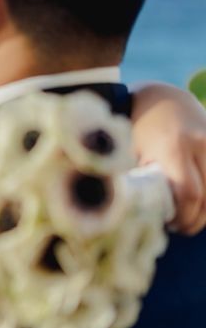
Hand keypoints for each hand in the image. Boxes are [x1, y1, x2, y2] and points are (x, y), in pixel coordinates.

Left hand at [131, 82, 205, 234]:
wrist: (162, 100)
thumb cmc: (137, 129)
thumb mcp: (129, 150)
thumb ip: (134, 177)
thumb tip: (128, 211)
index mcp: (173, 147)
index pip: (188, 194)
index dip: (182, 217)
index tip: (169, 224)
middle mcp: (200, 144)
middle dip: (194, 220)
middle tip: (177, 227)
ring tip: (187, 218)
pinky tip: (197, 204)